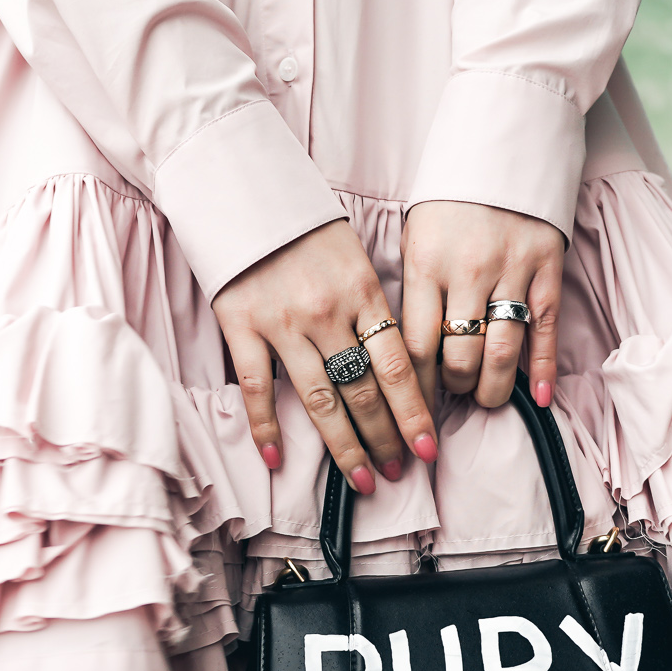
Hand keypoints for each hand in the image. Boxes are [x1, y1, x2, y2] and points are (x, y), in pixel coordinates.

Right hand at [211, 221, 437, 494]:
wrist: (243, 191)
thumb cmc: (305, 228)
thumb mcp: (354, 257)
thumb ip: (373, 309)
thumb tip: (398, 364)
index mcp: (363, 292)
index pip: (400, 366)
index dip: (416, 413)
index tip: (429, 448)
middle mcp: (328, 313)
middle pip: (366, 391)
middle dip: (387, 439)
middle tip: (400, 473)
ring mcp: (283, 323)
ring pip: (321, 400)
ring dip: (346, 447)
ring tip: (363, 479)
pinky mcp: (241, 327)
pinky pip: (257, 388)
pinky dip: (267, 426)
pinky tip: (278, 459)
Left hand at [399, 201, 563, 409]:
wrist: (502, 146)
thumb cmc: (449, 201)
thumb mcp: (414, 237)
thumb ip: (414, 291)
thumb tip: (408, 354)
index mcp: (426, 265)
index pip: (416, 347)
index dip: (415, 387)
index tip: (414, 406)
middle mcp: (468, 272)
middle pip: (460, 356)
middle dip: (455, 388)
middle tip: (454, 394)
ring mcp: (512, 271)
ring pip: (502, 351)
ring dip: (492, 387)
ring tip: (485, 399)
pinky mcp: (547, 268)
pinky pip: (545, 329)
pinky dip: (541, 368)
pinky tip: (537, 396)